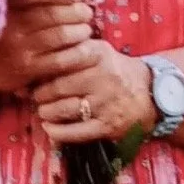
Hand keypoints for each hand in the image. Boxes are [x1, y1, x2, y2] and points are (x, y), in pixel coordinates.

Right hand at [0, 0, 95, 93]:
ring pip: (59, 35)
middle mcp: (12, 25)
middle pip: (52, 14)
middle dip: (76, 11)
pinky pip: (60, 60)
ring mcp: (20, 47)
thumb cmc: (2, 36)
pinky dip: (78, 53)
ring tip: (86, 30)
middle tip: (87, 13)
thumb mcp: (7, 11)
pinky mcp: (28, 68)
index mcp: (6, 6)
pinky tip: (86, 50)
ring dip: (79, 31)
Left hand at [30, 41, 155, 144]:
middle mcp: (103, 78)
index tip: (32, 73)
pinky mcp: (108, 127)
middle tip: (34, 95)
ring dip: (45, 111)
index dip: (41, 68)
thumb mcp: (98, 51)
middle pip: (58, 86)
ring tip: (42, 109)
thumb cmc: (115, 70)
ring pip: (64, 109)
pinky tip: (48, 128)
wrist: (151, 94)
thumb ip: (71, 51)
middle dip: (40, 93)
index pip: (61, 59)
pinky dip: (57, 132)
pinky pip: (76, 132)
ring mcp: (105, 104)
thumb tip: (34, 59)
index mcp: (98, 55)